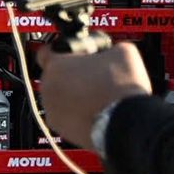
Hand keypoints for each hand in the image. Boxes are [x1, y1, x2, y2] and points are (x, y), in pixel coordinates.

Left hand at [36, 40, 152, 149]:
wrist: (127, 123)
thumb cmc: (121, 89)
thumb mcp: (123, 52)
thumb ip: (108, 47)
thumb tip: (109, 51)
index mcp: (57, 64)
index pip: (46, 51)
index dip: (61, 52)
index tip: (71, 55)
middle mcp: (48, 86)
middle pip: (55, 75)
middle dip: (70, 75)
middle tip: (91, 78)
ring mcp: (51, 107)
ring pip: (58, 95)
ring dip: (71, 94)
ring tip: (95, 96)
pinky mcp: (59, 126)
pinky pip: (63, 114)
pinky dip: (74, 112)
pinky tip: (92, 110)